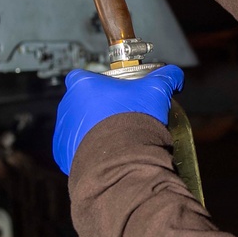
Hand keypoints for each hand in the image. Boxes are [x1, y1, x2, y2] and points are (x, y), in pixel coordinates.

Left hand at [52, 65, 184, 174]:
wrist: (121, 161)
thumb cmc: (132, 122)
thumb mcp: (155, 92)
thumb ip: (166, 78)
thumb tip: (174, 75)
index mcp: (82, 85)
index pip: (85, 76)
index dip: (101, 83)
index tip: (116, 92)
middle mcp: (67, 106)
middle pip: (82, 101)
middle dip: (99, 108)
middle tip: (121, 116)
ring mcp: (63, 130)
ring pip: (78, 125)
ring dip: (92, 129)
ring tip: (116, 138)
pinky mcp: (63, 153)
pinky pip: (74, 147)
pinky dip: (87, 149)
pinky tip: (106, 152)